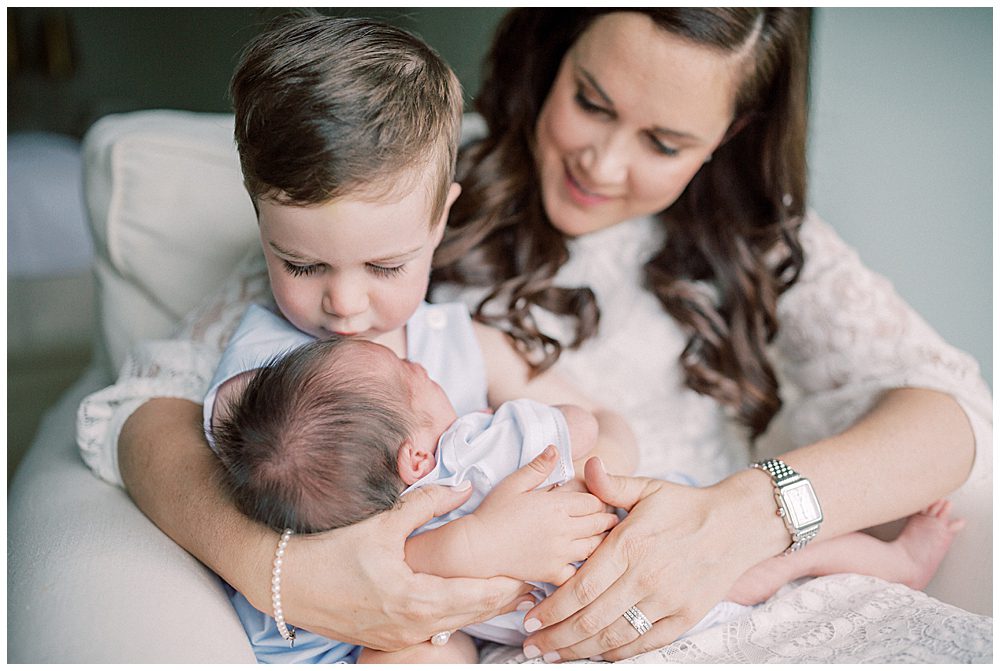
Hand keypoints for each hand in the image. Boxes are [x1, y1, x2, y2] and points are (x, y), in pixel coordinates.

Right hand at [278, 482, 531, 650]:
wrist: (285, 583)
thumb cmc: (331, 551)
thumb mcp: (382, 523)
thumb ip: (427, 503)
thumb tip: (464, 486)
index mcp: (416, 598)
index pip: (476, 596)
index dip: (505, 585)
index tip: (528, 572)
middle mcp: (412, 625)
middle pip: (471, 615)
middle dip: (500, 599)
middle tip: (528, 584)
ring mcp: (398, 638)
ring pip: (453, 626)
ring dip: (478, 610)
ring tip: (504, 593)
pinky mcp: (386, 641)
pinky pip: (431, 632)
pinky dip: (453, 618)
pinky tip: (462, 604)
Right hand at [463, 445, 618, 585]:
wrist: (476, 547)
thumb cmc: (493, 513)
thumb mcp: (513, 483)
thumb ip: (538, 467)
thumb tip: (555, 449)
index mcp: (556, 506)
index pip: (594, 502)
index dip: (599, 500)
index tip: (598, 501)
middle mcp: (563, 530)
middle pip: (599, 524)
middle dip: (606, 519)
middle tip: (610, 519)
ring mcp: (559, 554)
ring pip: (594, 548)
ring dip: (600, 542)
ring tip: (601, 538)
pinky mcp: (551, 573)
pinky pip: (577, 573)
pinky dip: (583, 569)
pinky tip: (582, 564)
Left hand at [521, 457, 761, 661]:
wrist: (738, 525)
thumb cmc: (686, 505)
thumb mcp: (648, 487)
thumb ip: (612, 484)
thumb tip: (587, 466)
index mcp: (630, 545)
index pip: (581, 587)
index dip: (552, 608)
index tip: (529, 618)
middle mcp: (646, 577)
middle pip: (591, 619)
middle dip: (555, 636)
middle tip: (531, 646)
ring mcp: (667, 601)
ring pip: (614, 636)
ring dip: (579, 651)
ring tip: (554, 656)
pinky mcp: (685, 617)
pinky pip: (645, 643)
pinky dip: (617, 654)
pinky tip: (596, 655)